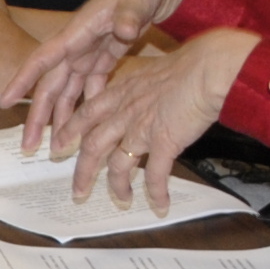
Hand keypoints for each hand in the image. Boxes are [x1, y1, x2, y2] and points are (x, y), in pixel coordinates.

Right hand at [4, 0, 201, 152]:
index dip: (23, 80)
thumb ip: (129, 13)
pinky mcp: (104, 58)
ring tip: (54, 147)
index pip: (43, 58)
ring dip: (60, 118)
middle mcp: (78, 45)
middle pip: (51, 84)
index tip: (4, 102)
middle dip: (37, 115)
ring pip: (67, 91)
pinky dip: (86, 108)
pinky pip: (90, 88)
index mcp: (78, 31)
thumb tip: (124, 29)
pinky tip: (83, 130)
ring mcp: (90, 53)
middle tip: (27, 145)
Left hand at [60, 28, 255, 215]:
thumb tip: (148, 97)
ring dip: (117, 186)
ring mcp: (142, 128)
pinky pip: (155, 175)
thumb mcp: (156, 72)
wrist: (210, 68)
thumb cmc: (191, 64)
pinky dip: (156, 193)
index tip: (59, 144)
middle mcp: (126, 112)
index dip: (70, 131)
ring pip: (118, 164)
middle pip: (93, 145)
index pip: (88, 113)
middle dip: (83, 171)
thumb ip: (144, 88)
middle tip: (78, 190)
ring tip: (122, 201)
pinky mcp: (164, 143)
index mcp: (122, 92)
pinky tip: (160, 205)